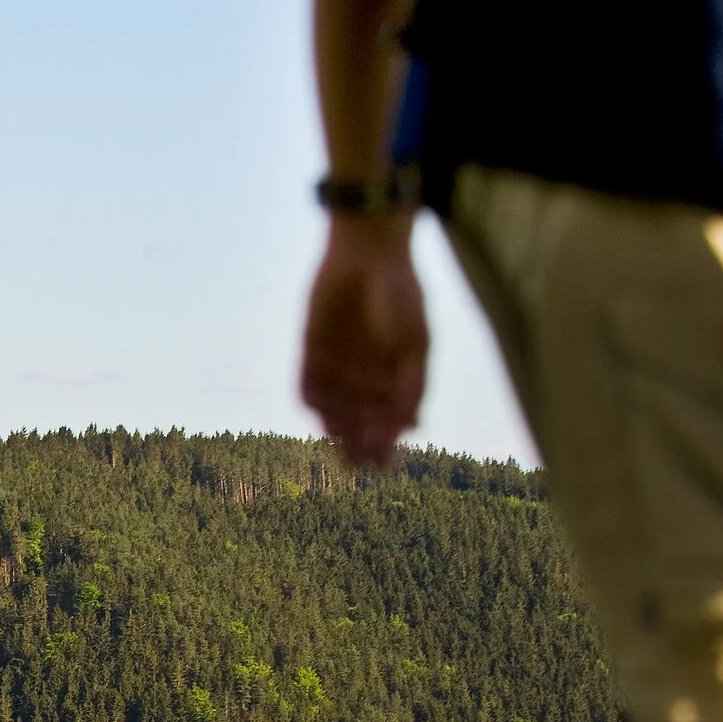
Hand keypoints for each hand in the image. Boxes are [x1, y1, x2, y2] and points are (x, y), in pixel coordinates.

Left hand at [300, 212, 427, 468]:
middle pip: (357, 424)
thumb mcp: (415, 344)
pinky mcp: (310, 352)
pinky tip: (319, 414)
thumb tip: (413, 429)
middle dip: (356, 446)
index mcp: (393, 378)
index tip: (383, 465)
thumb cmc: (400, 296)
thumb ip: (413, 386)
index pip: (386, 424)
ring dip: (335, 429)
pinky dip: (313, 401)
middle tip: (355, 466)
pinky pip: (307, 386)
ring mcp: (337, 366)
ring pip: (332, 410)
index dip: (384, 446)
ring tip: (339, 443)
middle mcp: (363, 377)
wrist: (367, 255)